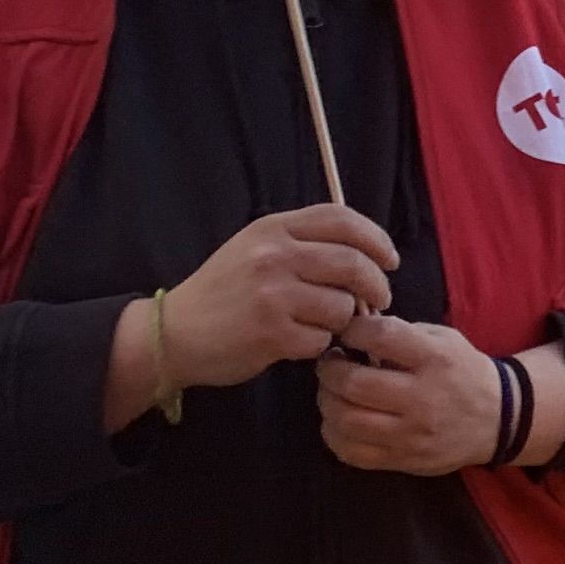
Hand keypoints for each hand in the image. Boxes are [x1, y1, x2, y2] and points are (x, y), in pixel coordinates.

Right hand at [163, 205, 398, 390]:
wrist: (174, 333)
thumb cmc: (224, 293)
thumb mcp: (255, 250)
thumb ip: (303, 243)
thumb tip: (366, 256)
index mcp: (272, 229)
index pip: (341, 219)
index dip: (376, 239)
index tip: (390, 259)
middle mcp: (273, 256)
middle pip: (353, 263)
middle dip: (376, 285)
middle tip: (378, 300)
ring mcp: (272, 294)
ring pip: (342, 305)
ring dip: (342, 320)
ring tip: (322, 323)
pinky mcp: (271, 333)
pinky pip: (321, 339)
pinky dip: (318, 344)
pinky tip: (298, 342)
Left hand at [317, 315, 509, 474]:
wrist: (498, 418)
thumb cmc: (463, 371)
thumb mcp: (444, 339)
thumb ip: (402, 333)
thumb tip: (353, 331)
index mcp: (436, 359)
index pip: (382, 337)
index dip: (354, 330)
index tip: (346, 333)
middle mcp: (423, 398)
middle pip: (355, 384)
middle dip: (329, 370)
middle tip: (329, 364)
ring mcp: (412, 434)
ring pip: (347, 421)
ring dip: (327, 402)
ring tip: (331, 392)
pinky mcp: (404, 460)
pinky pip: (352, 453)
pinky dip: (334, 434)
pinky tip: (338, 420)